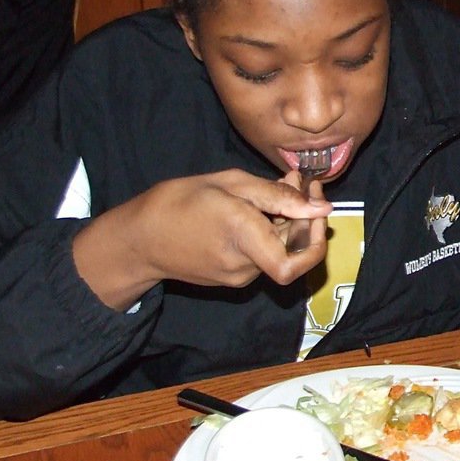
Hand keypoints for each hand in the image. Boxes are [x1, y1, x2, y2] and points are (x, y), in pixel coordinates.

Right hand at [73, 169, 332, 309]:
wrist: (139, 239)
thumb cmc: (178, 202)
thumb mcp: (229, 183)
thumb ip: (277, 196)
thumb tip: (320, 208)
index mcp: (241, 237)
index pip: (294, 264)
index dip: (316, 241)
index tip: (318, 208)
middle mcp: (243, 264)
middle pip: (292, 250)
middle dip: (305, 217)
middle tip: (300, 182)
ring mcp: (237, 276)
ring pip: (278, 250)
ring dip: (288, 221)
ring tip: (277, 187)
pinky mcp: (232, 278)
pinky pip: (262, 254)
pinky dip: (270, 231)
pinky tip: (259, 208)